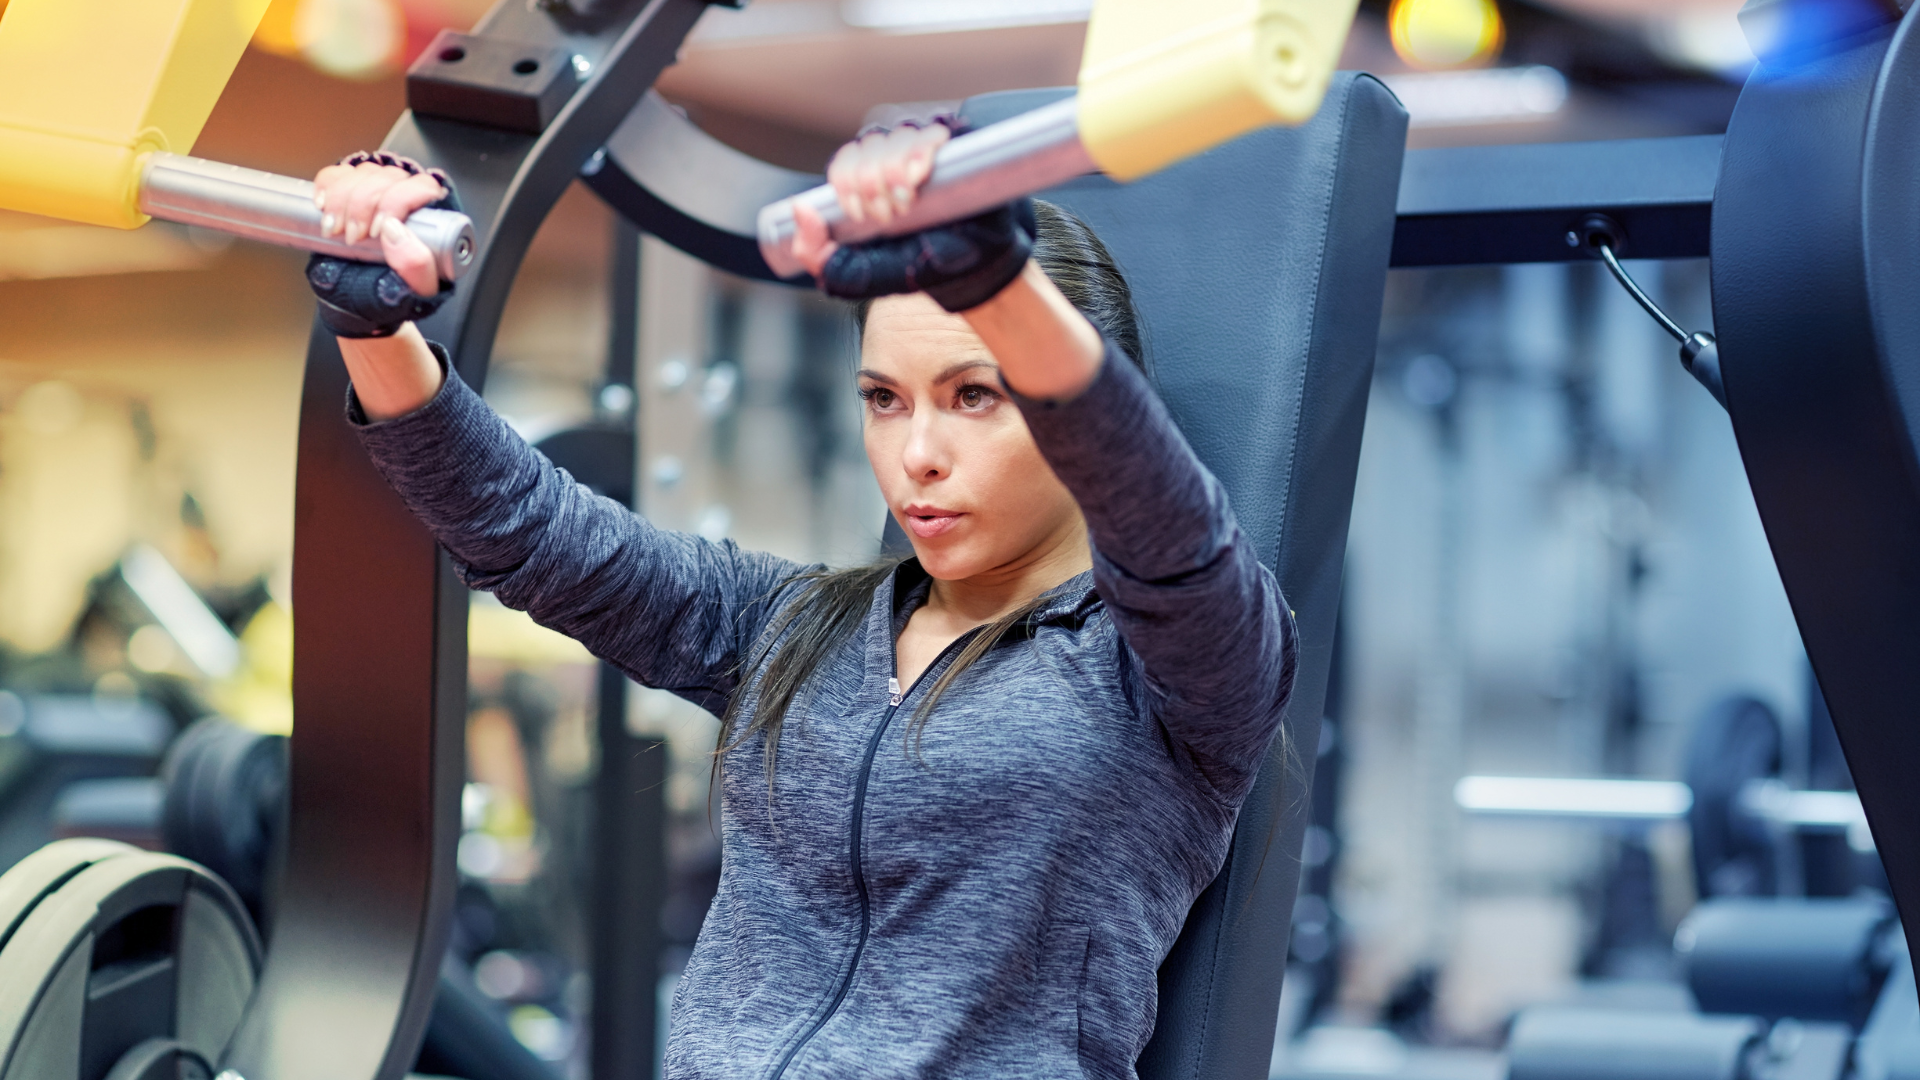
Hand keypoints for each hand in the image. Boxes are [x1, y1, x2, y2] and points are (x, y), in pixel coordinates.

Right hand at [314, 155, 447, 296]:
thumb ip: (417, 266)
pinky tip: (321, 205)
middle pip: (387, 177)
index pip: (422, 186)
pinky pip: (337, 173)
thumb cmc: (398, 295)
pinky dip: (326, 184)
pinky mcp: (350, 190)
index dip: (396, 202)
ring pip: (362, 172)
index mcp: (433, 217)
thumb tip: (395, 230)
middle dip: (362, 205)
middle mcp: (409, 196)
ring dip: (342, 198)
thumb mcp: (416, 291)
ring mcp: (378, 191)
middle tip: (352, 237)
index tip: (376, 231)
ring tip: (335, 230)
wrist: (365, 302)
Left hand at [791, 121, 950, 279]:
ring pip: (895, 138)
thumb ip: (816, 253)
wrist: (965, 275)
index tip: (861, 216)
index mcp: (867, 187)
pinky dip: (919, 152)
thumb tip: (800, 208)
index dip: (846, 185)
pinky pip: (930, 133)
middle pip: (867, 148)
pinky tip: (920, 177)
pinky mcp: (952, 153)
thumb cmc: (911, 269)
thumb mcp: (856, 274)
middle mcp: (891, 165)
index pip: (844, 163)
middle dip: (871, 187)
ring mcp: (922, 156)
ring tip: (908, 203)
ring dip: (894, 173)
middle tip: (889, 217)